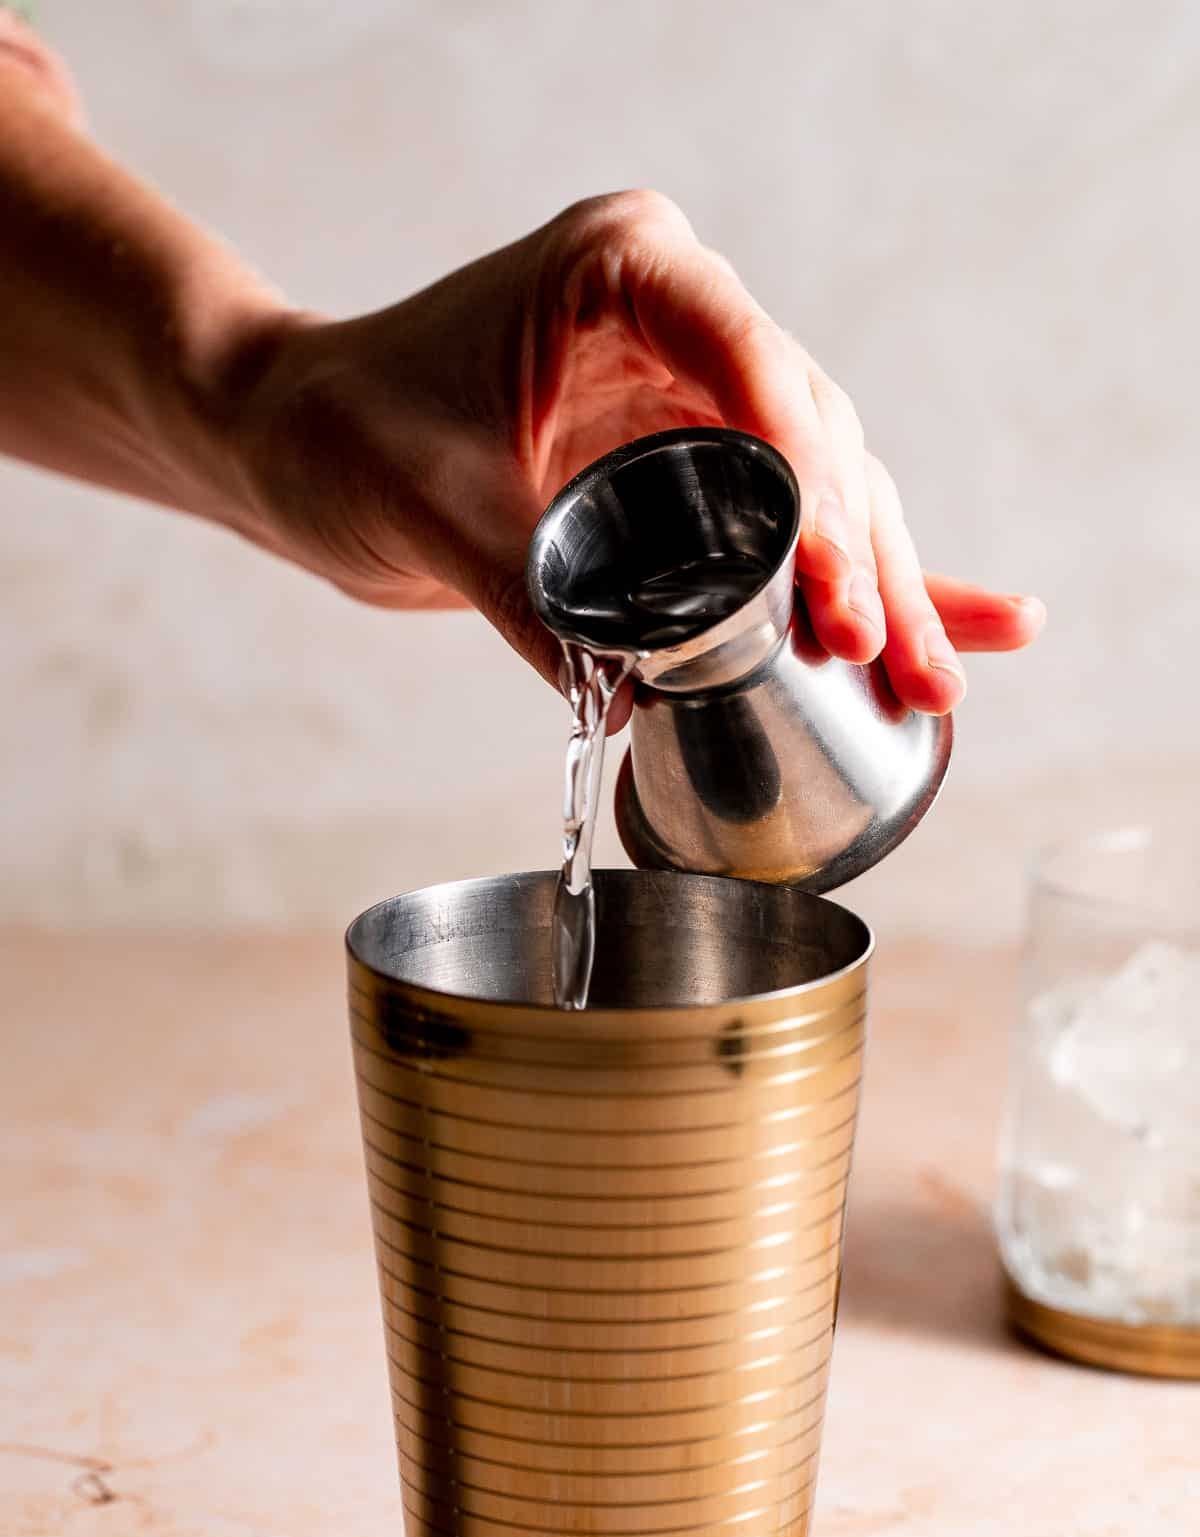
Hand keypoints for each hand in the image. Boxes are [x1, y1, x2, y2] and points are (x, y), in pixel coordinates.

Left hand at [236, 190, 1042, 726]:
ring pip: (825, 488)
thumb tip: (641, 699)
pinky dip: (865, 578)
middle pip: (812, 436)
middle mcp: (684, 315)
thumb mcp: (431, 504)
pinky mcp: (696, 461)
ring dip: (881, 588)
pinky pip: (797, 522)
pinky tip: (974, 625)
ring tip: (937, 681)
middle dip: (858, 557)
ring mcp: (700, 387)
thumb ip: (533, 593)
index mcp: (625, 268)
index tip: (832, 590)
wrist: (298, 443)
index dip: (807, 481)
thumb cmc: (344, 433)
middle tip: (881, 656)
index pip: (752, 362)